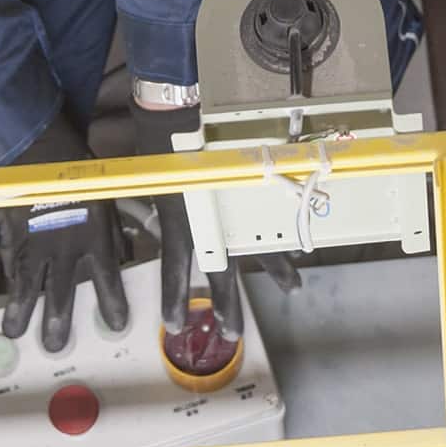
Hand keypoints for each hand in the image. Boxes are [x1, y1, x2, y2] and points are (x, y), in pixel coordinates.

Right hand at [0, 113, 128, 353]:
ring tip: (16, 335)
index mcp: (95, 236)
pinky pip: (11, 271)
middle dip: (58, 324)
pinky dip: (9, 288)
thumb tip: (122, 257)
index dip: (113, 305)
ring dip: (22, 315)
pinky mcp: (12, 240)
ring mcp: (35, 245)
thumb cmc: (80, 175)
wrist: (40, 153)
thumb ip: (113, 234)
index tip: (117, 326)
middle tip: (56, 347)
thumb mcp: (108, 201)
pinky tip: (6, 306)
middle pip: (61, 295)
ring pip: (27, 289)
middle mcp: (66, 247)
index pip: (108, 279)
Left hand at [132, 100, 300, 342]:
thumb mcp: (150, 186)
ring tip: (292, 289)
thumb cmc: (159, 149)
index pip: (176, 270)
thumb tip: (143, 227)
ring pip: (259, 247)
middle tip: (232, 334)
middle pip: (223, 273)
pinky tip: (302, 243)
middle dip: (228, 306)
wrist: (181, 112)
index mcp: (180, 222)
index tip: (172, 324)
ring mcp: (236, 205)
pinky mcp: (253, 188)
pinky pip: (274, 215)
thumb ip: (154, 210)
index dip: (174, 299)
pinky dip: (286, 229)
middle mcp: (210, 220)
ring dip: (275, 271)